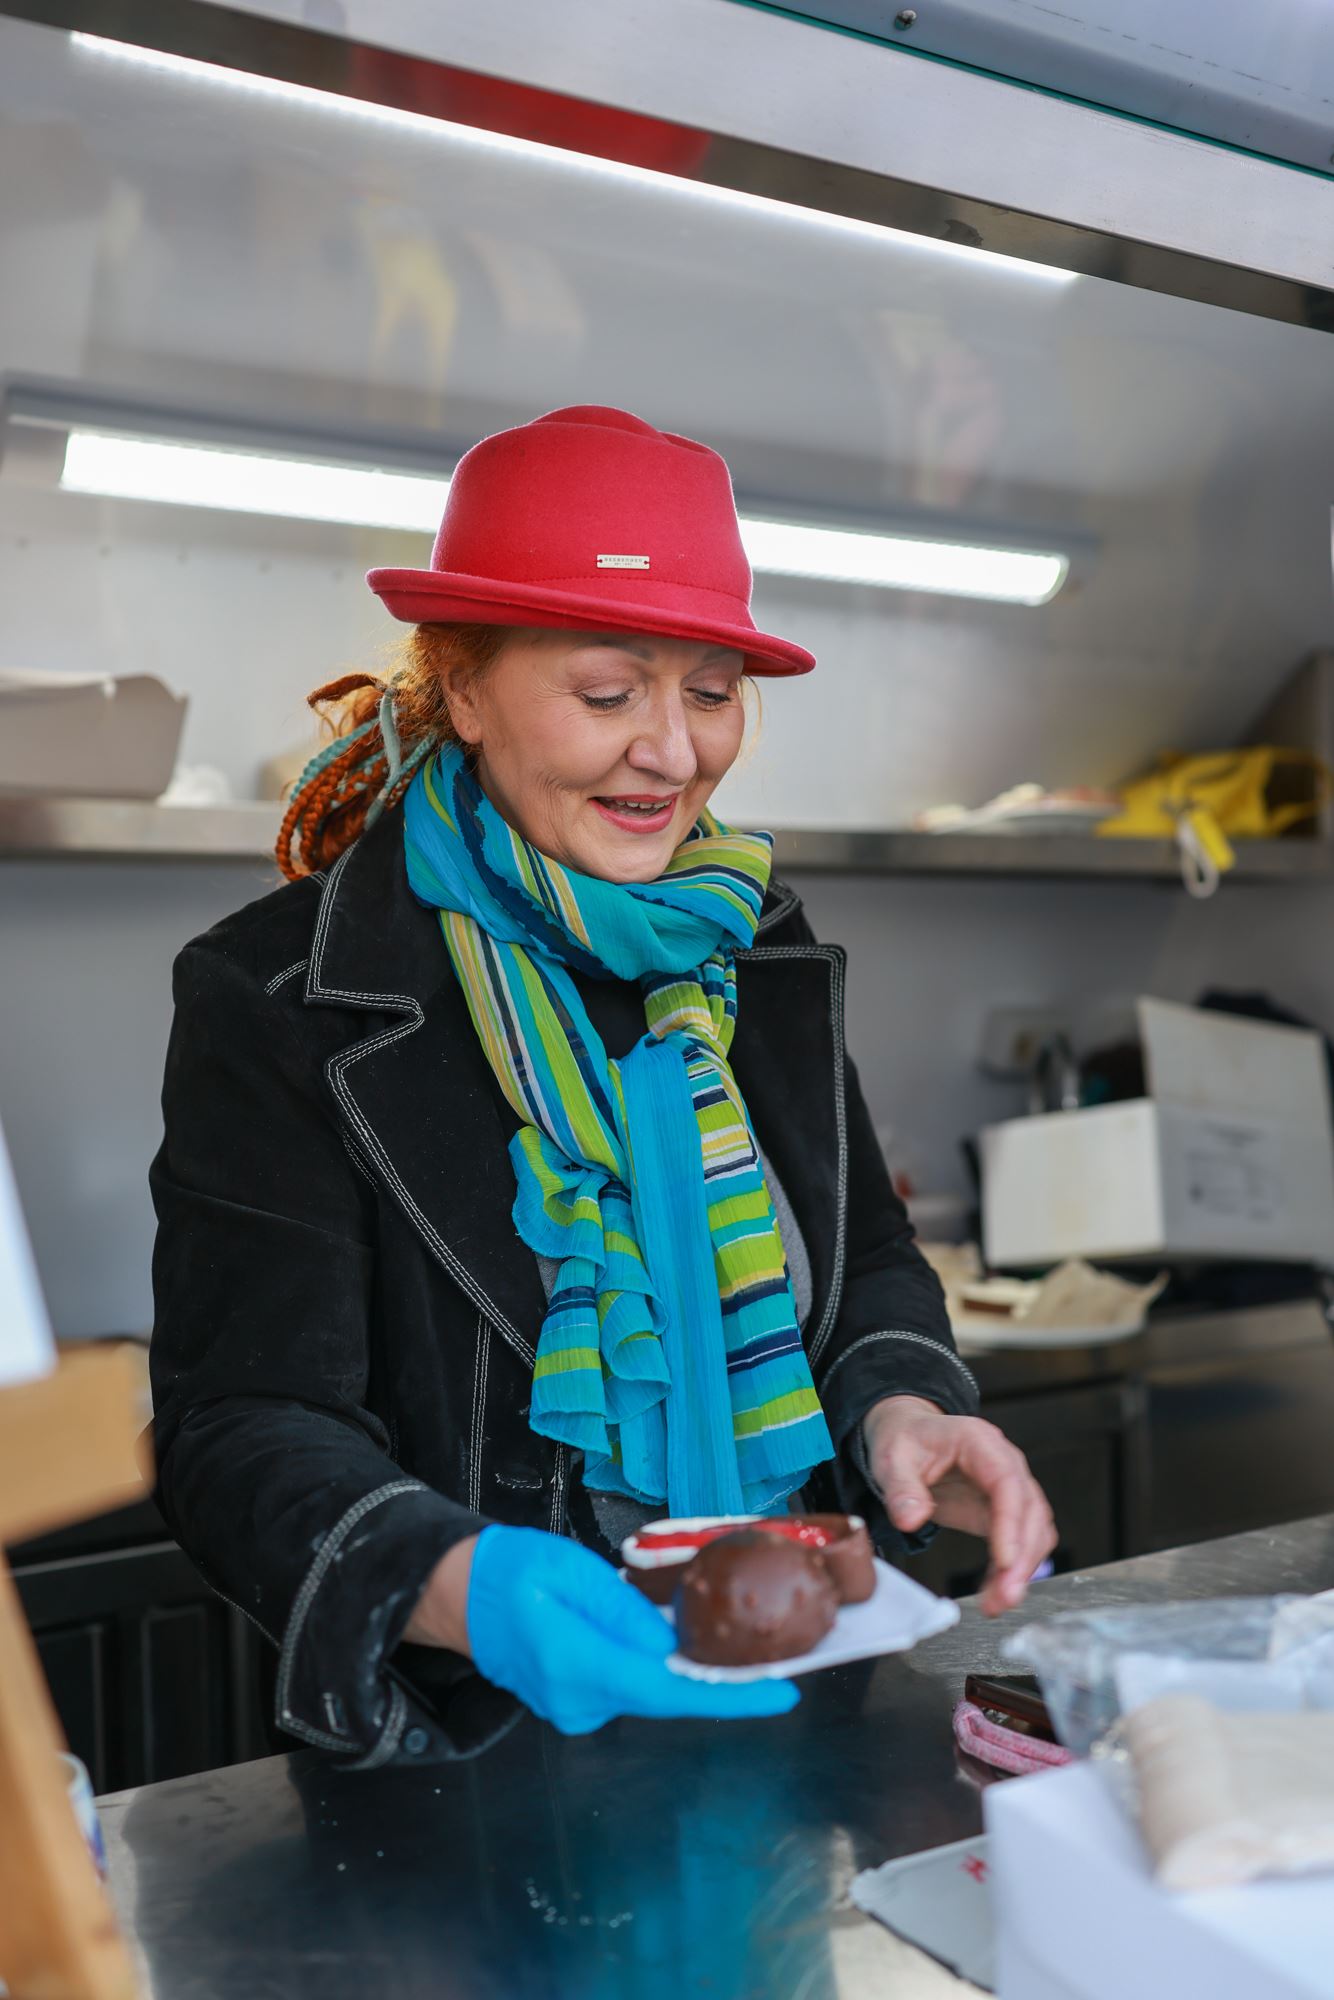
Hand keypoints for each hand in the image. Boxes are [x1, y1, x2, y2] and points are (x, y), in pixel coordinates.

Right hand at [463, 1525, 800, 1734]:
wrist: (459, 1595)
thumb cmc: (511, 1569)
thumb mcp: (573, 1570)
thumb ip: (626, 1610)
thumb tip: (673, 1644)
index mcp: (575, 1662)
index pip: (666, 1688)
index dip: (729, 1695)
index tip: (781, 1695)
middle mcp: (577, 1700)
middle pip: (666, 1691)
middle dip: (718, 1673)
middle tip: (771, 1649)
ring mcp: (575, 1708)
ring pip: (650, 1687)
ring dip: (685, 1663)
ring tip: (719, 1632)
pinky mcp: (577, 1702)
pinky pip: (631, 1685)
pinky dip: (659, 1664)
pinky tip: (676, 1637)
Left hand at [863, 1396, 1057, 1616]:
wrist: (908, 1437)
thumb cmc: (904, 1441)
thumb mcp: (892, 1460)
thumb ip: (901, 1489)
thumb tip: (911, 1519)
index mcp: (979, 1442)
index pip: (1007, 1482)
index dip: (1011, 1522)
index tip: (1005, 1560)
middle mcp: (1004, 1463)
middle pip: (1030, 1510)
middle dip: (1023, 1557)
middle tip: (1004, 1596)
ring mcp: (1008, 1489)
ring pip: (1035, 1530)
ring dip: (1023, 1569)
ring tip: (997, 1602)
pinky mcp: (1002, 1512)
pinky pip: (1020, 1543)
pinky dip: (1012, 1570)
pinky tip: (995, 1592)